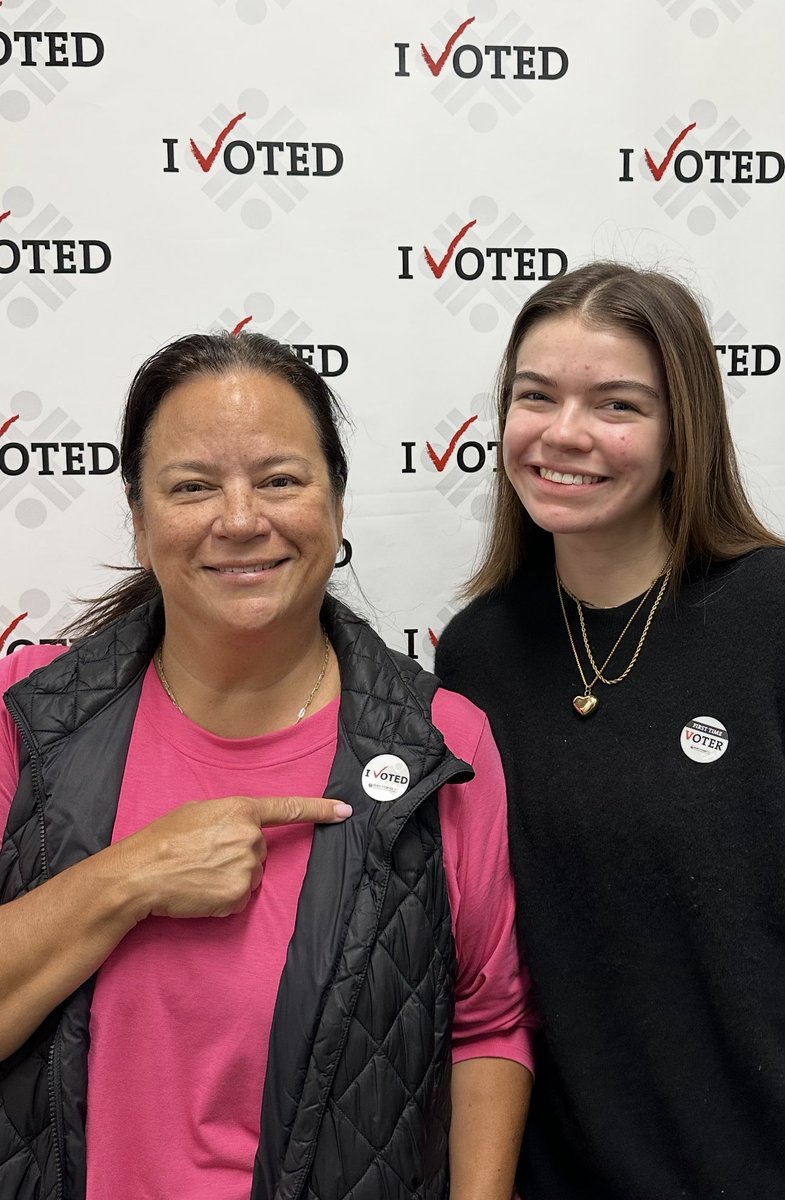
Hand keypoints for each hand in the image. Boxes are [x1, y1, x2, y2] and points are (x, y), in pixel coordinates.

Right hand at [116, 795, 351, 919]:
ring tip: (198, 872)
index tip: (345, 810)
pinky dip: (223, 897)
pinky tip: (200, 890)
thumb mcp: (197, 812)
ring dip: (230, 876)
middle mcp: (250, 838)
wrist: (141, 874)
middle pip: (260, 850)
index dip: (320, 809)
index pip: (289, 809)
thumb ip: (229, 817)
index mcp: (241, 810)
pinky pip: (239, 898)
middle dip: (238, 854)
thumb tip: (241, 831)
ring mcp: (247, 869)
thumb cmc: (162, 839)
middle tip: (204, 855)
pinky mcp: (239, 897)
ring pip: (251, 875)